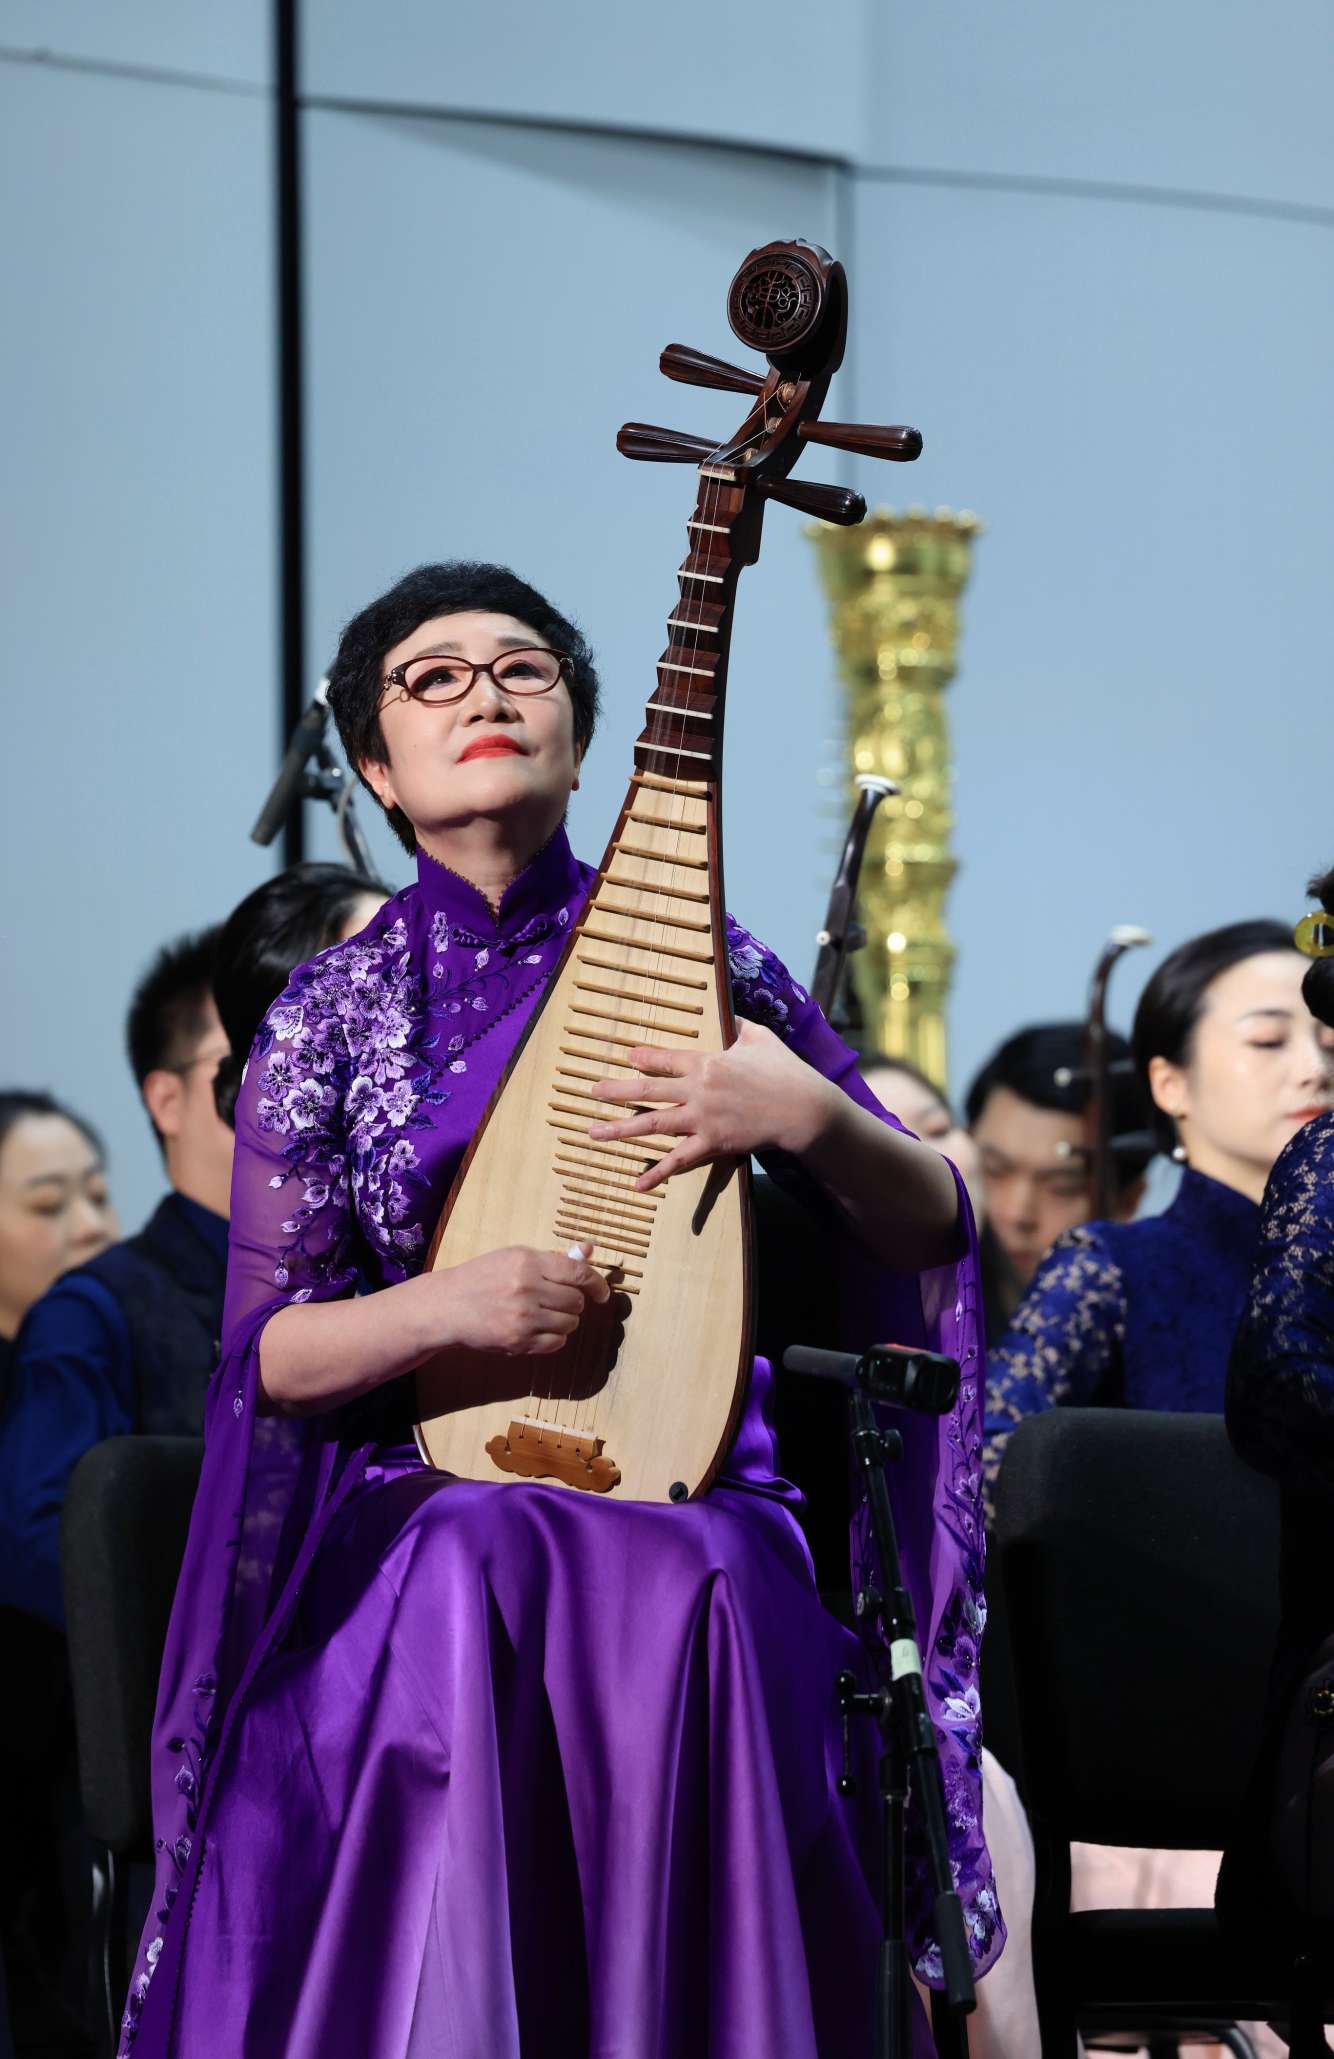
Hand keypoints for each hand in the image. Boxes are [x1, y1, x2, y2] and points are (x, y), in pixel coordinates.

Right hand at [435, 1244, 610, 1355]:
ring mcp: (523, 1318)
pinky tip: (539, 1329)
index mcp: (528, 1262)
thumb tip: (589, 1250)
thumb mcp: (515, 1257)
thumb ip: (554, 1258)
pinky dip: (555, 1338)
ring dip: (565, 1320)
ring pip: (570, 1324)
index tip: (602, 1293)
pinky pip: (557, 1343)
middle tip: (558, 1301)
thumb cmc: (484, 1276)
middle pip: (576, 1301)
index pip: (578, 1273)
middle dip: (574, 1302)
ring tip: (546, 1314)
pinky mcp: (518, 1342)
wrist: (449, 1305)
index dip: (597, 1284)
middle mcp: (527, 1289)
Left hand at [586, 1020, 834, 1192]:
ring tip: (594, 1133)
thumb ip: (740, 1024)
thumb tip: (731, 1013)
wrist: (802, 1108)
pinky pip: (680, 1160)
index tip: (626, 1057)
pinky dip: (658, 1173)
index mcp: (706, 1061)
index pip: (665, 1059)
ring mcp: (702, 1119)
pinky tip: (638, 1183)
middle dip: (616, 1091)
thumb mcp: (760, 1037)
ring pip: (652, 1124)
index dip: (643, 1058)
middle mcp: (697, 1089)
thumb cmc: (784, 1070)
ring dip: (620, 1129)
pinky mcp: (712, 1143)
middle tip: (593, 1092)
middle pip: (648, 1090)